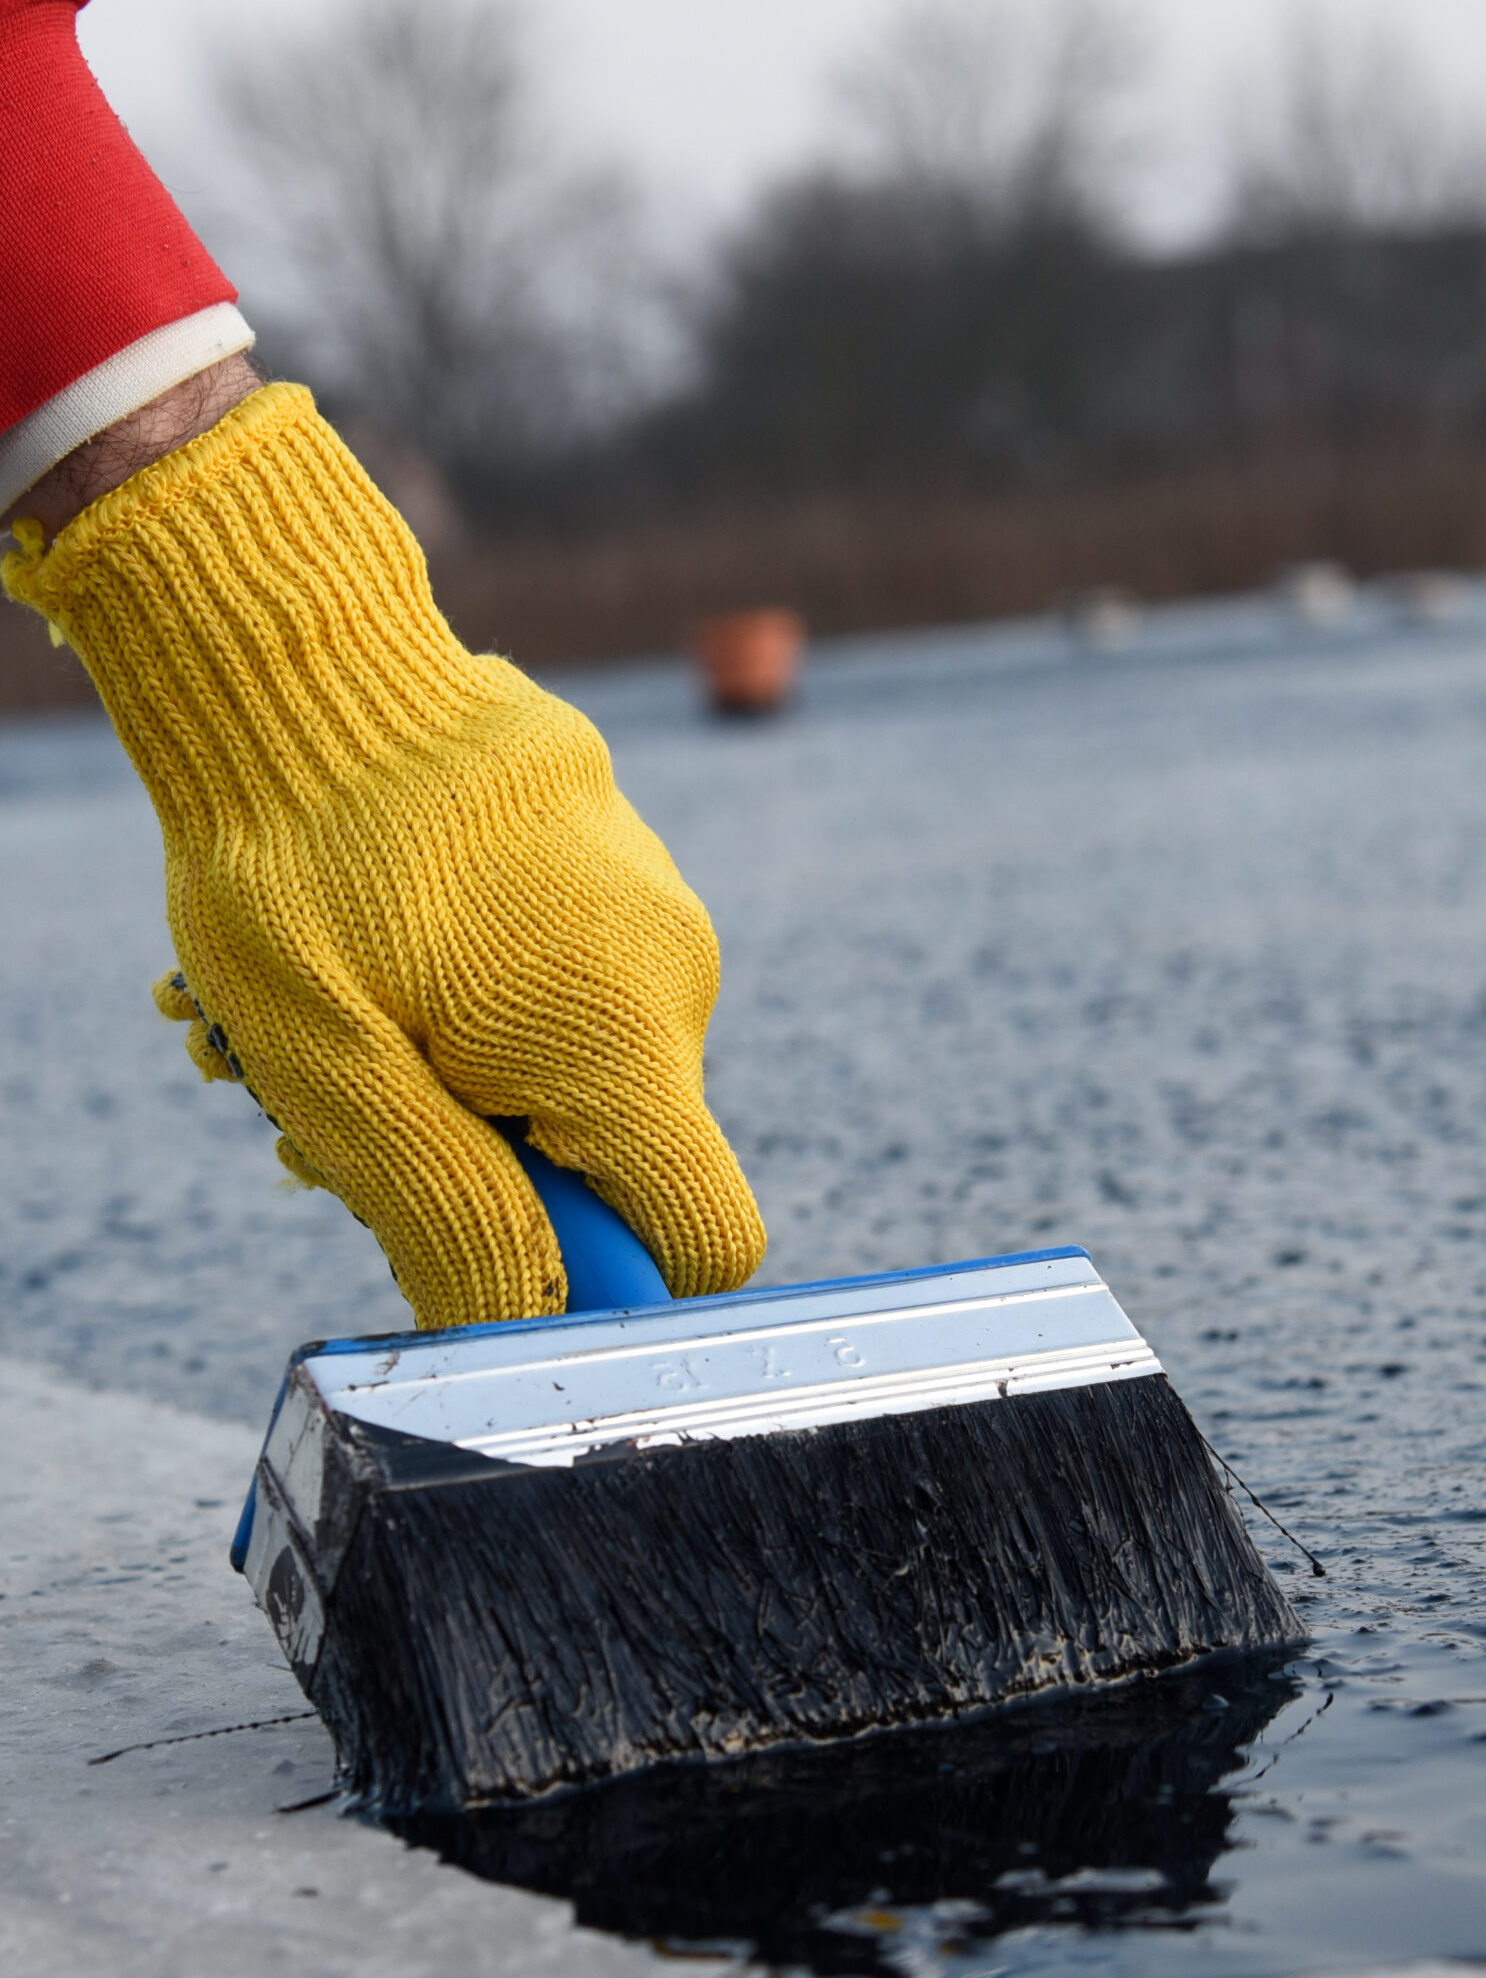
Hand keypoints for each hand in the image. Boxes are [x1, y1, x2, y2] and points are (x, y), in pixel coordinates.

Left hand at [3, 382, 764, 1326]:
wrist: (291, 647)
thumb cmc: (291, 865)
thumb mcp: (334, 1072)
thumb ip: (446, 1213)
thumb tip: (518, 1330)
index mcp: (622, 1043)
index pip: (703, 1240)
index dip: (606, 1276)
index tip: (486, 1227)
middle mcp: (674, 974)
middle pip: (612, 1150)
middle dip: (481, 1155)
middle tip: (333, 1103)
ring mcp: (654, 899)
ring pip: (577, 1056)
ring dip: (458, 1067)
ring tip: (333, 1002)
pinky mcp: (619, 848)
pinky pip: (568, 967)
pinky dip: (475, 987)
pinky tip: (376, 934)